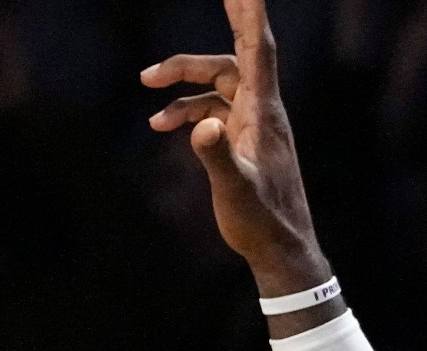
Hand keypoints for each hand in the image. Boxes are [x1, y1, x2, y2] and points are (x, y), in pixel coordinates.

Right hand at [142, 0, 328, 292]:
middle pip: (232, 58)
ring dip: (183, 84)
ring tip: (146, 88)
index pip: (258, 49)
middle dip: (197, 51)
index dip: (250, 12)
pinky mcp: (245, 140)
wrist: (280, 250)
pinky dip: (187, 110)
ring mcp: (254, 124)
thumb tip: (201, 126)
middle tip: (163, 57)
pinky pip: (214, 110)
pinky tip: (160, 125)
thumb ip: (217, 156)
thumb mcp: (235, 190)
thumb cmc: (262, 222)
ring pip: (218, 84)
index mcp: (265, 113)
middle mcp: (263, 110)